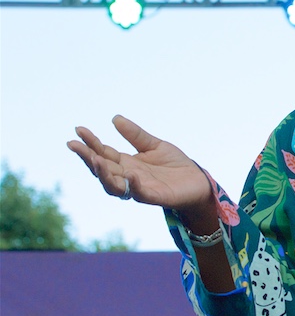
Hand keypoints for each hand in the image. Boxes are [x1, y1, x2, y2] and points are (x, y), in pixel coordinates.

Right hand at [67, 115, 213, 214]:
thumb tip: (115, 118)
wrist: (198, 182)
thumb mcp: (155, 145)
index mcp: (126, 163)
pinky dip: (134, 185)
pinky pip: (140, 193)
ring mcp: (139, 188)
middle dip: (88, 157)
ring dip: (103, 174)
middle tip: (75, 145)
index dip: (90, 143)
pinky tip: (130, 173)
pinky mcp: (155, 197)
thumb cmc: (176, 165)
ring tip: (95, 159)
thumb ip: (136, 135)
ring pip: (114, 185)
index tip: (79, 129)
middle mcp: (128, 177)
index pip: (103, 153)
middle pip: (102, 169)